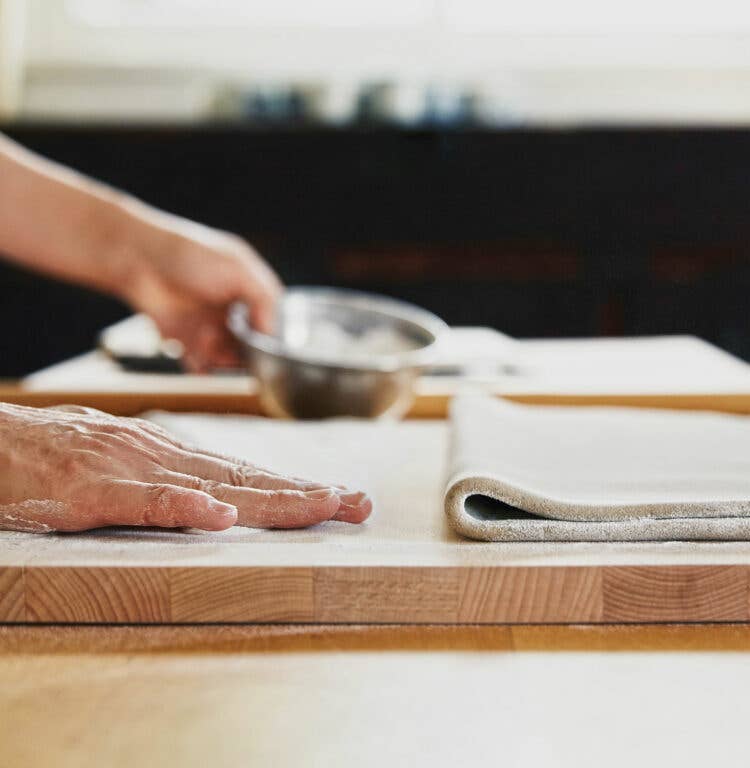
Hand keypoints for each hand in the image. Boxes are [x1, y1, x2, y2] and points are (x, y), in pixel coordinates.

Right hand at [0, 404, 371, 532]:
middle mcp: (163, 456)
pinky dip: (183, 507)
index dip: (298, 487)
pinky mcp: (91, 491)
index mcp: (172, 455)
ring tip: (321, 506)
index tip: (344, 497)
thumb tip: (215, 500)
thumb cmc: (54, 456)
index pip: (248, 473)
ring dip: (270, 498)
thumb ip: (167, 482)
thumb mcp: (121, 465)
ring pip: (212, 487)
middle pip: (248, 479)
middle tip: (360, 504)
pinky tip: (219, 516)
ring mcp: (131, 470)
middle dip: (307, 493)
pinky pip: (143, 501)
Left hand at [121, 212, 281, 371]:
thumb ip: (264, 299)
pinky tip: (198, 359)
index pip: (272, 326)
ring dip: (221, 357)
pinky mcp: (187, 342)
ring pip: (228, 360)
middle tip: (228, 344)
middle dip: (243, 352)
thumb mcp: (239, 269)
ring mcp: (211, 329)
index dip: (267, 339)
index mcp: (252, 294)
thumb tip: (273, 334)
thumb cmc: (190, 254)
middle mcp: (235, 313)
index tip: (259, 347)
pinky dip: (203, 370)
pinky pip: (202, 367)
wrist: (139, 259)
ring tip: (204, 339)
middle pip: (252, 348)